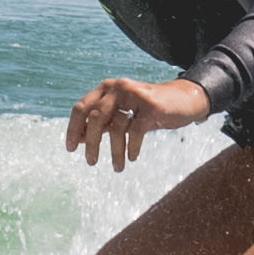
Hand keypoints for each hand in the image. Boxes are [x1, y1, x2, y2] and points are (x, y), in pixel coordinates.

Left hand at [66, 74, 208, 171]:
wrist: (183, 100)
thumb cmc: (147, 110)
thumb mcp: (121, 115)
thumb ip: (101, 124)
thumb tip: (76, 138)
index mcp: (106, 88)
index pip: (81, 107)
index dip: (73, 129)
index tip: (70, 149)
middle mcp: (118, 87)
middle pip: (95, 116)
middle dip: (90, 141)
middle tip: (90, 161)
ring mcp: (135, 94)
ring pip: (116, 126)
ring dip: (115, 151)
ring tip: (117, 167)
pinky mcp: (151, 105)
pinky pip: (135, 130)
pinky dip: (132, 146)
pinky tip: (132, 157)